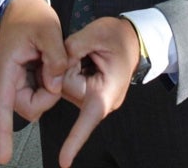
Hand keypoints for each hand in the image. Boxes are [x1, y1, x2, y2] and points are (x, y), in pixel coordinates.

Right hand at [0, 0, 66, 163]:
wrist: (23, 4)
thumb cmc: (32, 14)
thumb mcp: (48, 29)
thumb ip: (55, 57)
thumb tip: (55, 83)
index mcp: (6, 69)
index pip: (3, 107)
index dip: (3, 133)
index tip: (4, 157)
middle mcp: (7, 78)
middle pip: (26, 107)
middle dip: (46, 97)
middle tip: (58, 70)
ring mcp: (14, 79)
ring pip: (34, 100)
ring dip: (49, 88)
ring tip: (53, 61)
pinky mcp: (23, 78)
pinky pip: (38, 90)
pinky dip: (49, 82)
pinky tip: (50, 63)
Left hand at [55, 17, 137, 167]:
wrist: (131, 38)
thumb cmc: (119, 37)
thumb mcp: (97, 33)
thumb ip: (74, 46)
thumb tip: (56, 62)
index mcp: (105, 91)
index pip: (89, 117)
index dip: (75, 140)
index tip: (63, 162)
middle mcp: (98, 99)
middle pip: (65, 88)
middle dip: (67, 67)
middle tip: (86, 52)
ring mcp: (90, 97)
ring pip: (63, 85)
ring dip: (68, 66)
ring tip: (87, 55)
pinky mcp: (84, 92)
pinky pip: (66, 84)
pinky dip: (69, 69)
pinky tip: (82, 60)